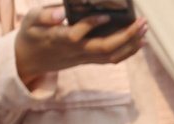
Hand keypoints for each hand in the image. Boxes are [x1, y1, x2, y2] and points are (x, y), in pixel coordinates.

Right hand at [14, 6, 146, 86]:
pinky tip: (140, 41)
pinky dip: (128, 51)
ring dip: (131, 44)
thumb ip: (45, 15)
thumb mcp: (30, 20)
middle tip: (141, 21)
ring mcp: (83, 58)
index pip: (76, 35)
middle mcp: (74, 51)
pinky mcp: (88, 60)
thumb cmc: (31, 35)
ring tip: (144, 29)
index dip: (91, 25)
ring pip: (111, 56)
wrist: (29, 61)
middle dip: (125, 36)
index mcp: (58, 39)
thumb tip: (62, 13)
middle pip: (103, 48)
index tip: (105, 15)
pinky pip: (111, 59)